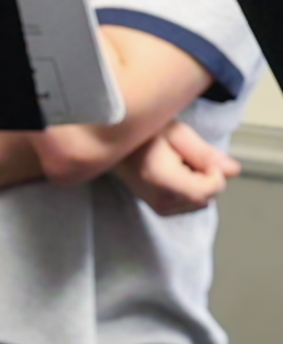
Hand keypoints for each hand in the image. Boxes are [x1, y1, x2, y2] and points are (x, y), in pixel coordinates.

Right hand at [120, 117, 240, 216]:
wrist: (110, 145)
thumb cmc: (143, 134)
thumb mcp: (176, 133)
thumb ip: (205, 153)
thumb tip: (234, 171)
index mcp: (161, 179)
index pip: (209, 189)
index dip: (214, 171)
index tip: (196, 153)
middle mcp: (159, 200)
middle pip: (207, 197)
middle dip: (206, 178)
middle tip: (182, 156)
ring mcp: (159, 208)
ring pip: (202, 202)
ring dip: (199, 184)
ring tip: (176, 165)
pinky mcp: (160, 210)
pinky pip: (192, 204)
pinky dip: (191, 190)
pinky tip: (174, 175)